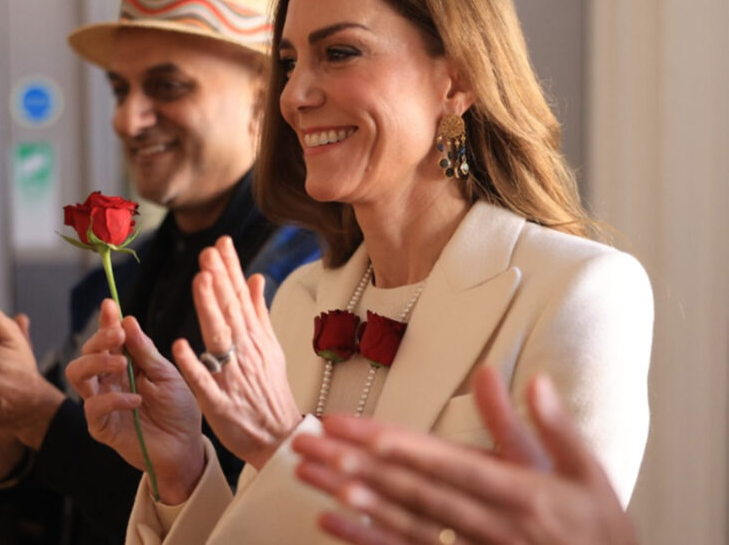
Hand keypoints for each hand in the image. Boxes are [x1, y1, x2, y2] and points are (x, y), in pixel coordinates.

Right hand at [65, 299, 203, 504]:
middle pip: (86, 353)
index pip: (109, 339)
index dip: (106, 321)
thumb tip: (128, 320)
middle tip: (118, 334)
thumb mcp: (167, 374)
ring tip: (122, 363)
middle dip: (99, 338)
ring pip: (77, 374)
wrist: (186, 446)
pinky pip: (93, 407)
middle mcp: (110, 380)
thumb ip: (145, 351)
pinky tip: (136, 399)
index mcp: (126, 364)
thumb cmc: (179, 409)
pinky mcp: (102, 426)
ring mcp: (103, 402)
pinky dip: (114, 399)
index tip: (109, 305)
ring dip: (97, 362)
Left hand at [172, 236, 300, 469]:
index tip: (221, 242)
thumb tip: (257, 278)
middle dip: (220, 280)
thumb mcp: (271, 349)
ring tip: (200, 282)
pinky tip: (181, 344)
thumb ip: (260, 313)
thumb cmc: (271, 393)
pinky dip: (194, 364)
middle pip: (231, 311)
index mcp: (256, 339)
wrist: (279, 438)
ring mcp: (234, 376)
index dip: (231, 270)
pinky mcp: (221, 403)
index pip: (242, 297)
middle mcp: (246, 352)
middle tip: (209, 252)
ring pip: (220, 338)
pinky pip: (205, 381)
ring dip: (210, 310)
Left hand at [292, 366, 639, 544]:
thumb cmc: (599, 532)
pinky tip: (330, 524)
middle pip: (408, 488)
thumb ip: (552, 427)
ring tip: (310, 475)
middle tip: (308, 442)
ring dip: (350, 498)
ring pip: (399, 522)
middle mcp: (486, 523)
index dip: (394, 444)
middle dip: (354, 463)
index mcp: (517, 492)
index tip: (352, 427)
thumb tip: (529, 379)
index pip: (442, 462)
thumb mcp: (588, 474)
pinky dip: (365, 542)